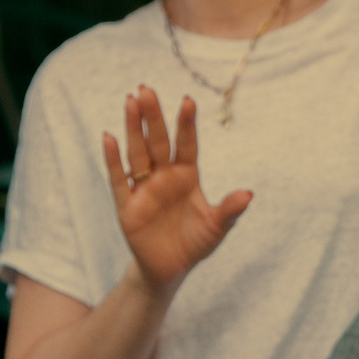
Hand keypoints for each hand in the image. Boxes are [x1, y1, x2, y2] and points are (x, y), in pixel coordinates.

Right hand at [103, 88, 251, 292]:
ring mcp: (144, 188)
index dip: (186, 124)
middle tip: (146, 89)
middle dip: (153, 116)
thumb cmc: (195, 243)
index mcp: (187, 176)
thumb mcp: (216, 228)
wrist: (170, 269)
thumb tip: (249, 194)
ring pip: (137, 153)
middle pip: (157, 141)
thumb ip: (229, 210)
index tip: (188, 100)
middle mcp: (164, 176)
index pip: (186, 144)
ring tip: (130, 100)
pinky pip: (118, 180)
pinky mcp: (127, 206)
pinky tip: (109, 137)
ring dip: (132, 128)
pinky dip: (113, 159)